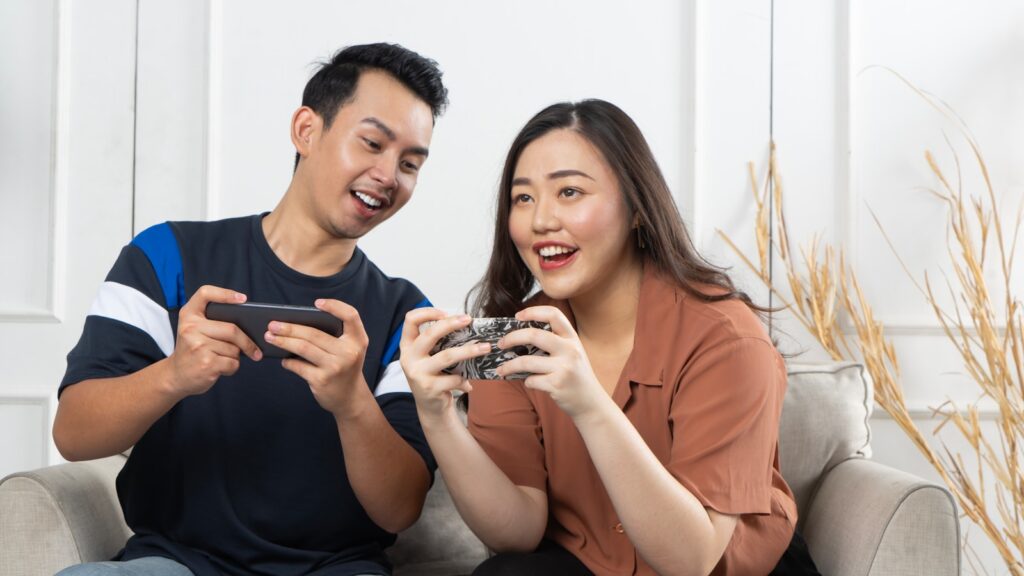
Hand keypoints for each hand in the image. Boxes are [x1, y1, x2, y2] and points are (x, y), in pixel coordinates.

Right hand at [167, 285, 261, 397]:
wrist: (175, 376)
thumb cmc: (192, 350)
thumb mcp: (193, 330)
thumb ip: (213, 321)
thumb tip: (250, 325)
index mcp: (188, 315)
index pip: (205, 293)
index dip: (225, 293)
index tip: (243, 299)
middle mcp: (190, 328)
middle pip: (232, 329)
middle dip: (247, 342)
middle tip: (256, 350)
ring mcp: (198, 346)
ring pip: (234, 348)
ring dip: (235, 356)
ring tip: (223, 359)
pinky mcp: (206, 363)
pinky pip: (233, 363)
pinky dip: (232, 367)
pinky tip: (222, 368)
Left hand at [265, 299, 367, 414]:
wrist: (350, 398)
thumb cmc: (345, 366)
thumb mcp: (350, 349)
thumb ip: (336, 335)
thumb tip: (297, 323)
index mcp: (358, 340)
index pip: (351, 315)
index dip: (335, 306)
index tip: (317, 303)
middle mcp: (349, 352)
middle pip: (314, 333)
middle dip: (290, 327)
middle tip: (273, 324)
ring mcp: (335, 367)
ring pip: (303, 348)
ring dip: (283, 341)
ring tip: (269, 336)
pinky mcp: (322, 380)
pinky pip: (298, 366)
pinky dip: (288, 361)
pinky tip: (283, 358)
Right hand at [400, 308, 490, 422]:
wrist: (430, 406)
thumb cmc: (434, 375)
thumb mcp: (429, 357)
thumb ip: (439, 342)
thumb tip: (466, 323)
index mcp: (408, 346)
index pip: (410, 320)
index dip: (427, 312)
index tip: (445, 312)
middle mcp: (409, 358)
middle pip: (430, 334)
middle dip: (451, 324)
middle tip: (469, 319)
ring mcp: (418, 373)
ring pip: (447, 356)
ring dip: (470, 351)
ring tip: (486, 348)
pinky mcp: (429, 388)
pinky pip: (454, 378)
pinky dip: (464, 380)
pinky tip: (468, 385)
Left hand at [494, 306, 607, 419]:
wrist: (591, 402)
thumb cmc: (576, 375)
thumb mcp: (572, 353)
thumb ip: (554, 343)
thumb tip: (519, 336)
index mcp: (572, 338)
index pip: (554, 314)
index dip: (533, 311)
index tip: (518, 316)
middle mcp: (570, 350)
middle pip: (534, 335)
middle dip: (512, 338)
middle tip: (501, 344)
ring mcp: (564, 368)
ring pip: (526, 361)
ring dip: (509, 366)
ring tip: (501, 369)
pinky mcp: (557, 385)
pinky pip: (531, 380)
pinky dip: (526, 382)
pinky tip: (530, 382)